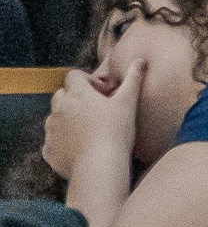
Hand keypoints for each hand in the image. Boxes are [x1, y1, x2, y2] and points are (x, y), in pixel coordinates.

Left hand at [44, 63, 140, 178]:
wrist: (99, 166)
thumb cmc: (115, 131)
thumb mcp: (128, 102)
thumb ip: (133, 79)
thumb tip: (141, 60)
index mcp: (78, 94)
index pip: (73, 76)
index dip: (86, 81)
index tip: (100, 92)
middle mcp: (59, 109)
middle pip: (61, 95)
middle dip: (73, 98)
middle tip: (94, 110)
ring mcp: (51, 130)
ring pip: (54, 117)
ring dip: (66, 119)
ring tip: (87, 130)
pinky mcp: (49, 150)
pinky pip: (51, 141)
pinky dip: (61, 141)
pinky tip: (78, 147)